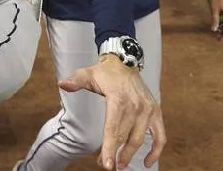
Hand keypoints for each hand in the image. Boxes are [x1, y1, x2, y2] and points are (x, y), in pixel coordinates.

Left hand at [60, 55, 164, 169]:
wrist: (126, 62)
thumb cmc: (105, 72)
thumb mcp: (87, 74)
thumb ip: (75, 81)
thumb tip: (63, 84)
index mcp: (118, 99)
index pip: (113, 129)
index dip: (108, 148)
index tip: (105, 164)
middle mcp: (135, 106)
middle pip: (124, 137)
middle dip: (114, 153)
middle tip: (105, 164)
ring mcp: (147, 110)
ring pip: (139, 139)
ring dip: (130, 154)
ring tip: (120, 165)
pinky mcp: (155, 112)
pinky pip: (160, 136)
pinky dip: (156, 150)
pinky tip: (146, 162)